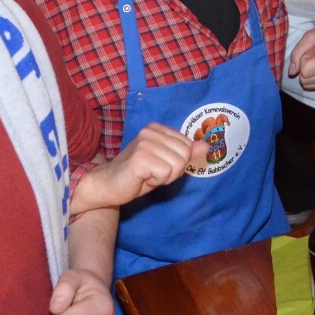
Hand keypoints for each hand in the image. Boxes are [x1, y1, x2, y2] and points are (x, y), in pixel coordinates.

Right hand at [73, 124, 208, 212]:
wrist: (106, 185)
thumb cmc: (137, 175)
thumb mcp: (166, 163)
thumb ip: (186, 153)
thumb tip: (208, 146)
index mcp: (157, 128)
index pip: (188, 146)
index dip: (177, 163)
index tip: (157, 166)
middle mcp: (151, 131)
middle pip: (185, 155)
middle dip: (172, 171)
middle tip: (151, 173)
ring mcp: (145, 143)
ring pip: (177, 165)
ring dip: (163, 177)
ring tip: (146, 175)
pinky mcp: (140, 157)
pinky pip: (166, 173)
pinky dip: (156, 181)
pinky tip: (141, 178)